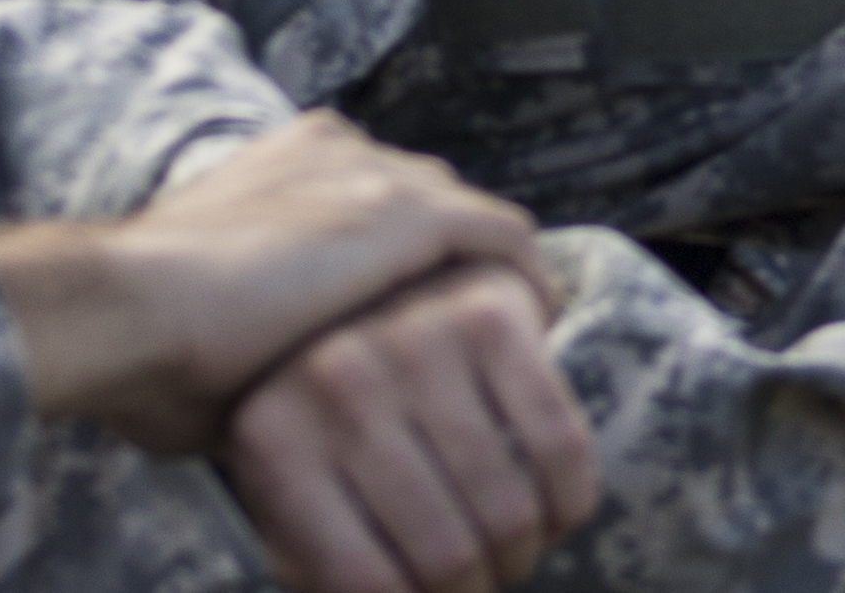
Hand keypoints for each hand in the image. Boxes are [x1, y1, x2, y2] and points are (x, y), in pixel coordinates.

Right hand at [0, 116, 557, 453]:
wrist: (123, 307)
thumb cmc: (139, 336)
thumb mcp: (207, 313)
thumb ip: (261, 319)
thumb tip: (273, 386)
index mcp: (285, 159)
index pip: (370, 194)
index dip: (395, 252)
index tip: (407, 307)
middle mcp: (342, 149)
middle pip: (426, 197)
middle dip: (443, 258)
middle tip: (460, 326)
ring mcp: (381, 176)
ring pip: (467, 217)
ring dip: (482, 272)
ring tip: (502, 333)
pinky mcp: (417, 215)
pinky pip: (503, 239)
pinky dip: (522, 281)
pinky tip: (533, 327)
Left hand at [221, 261, 595, 592]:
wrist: (354, 282)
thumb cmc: (321, 415)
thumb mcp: (281, 484)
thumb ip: (310, 553)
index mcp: (272, 440)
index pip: (362, 578)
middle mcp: (339, 382)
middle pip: (445, 550)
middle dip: (479, 589)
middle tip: (485, 586)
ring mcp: (419, 340)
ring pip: (506, 505)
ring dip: (524, 553)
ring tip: (518, 558)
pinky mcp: (492, 314)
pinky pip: (557, 437)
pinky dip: (572, 495)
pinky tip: (564, 515)